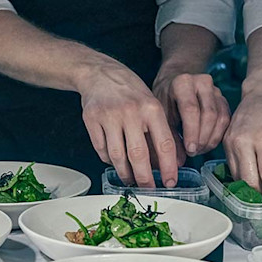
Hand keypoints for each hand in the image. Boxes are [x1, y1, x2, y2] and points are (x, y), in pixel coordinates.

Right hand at [79, 67, 179, 187]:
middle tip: (148, 188)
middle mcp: (130, 112)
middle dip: (145, 178)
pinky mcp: (91, 120)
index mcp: (151, 108)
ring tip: (130, 180)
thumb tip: (170, 163)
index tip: (170, 181)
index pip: (164, 144)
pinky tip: (115, 161)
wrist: (100, 73)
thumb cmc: (130, 91)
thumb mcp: (151, 105)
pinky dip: (109, 160)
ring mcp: (109, 116)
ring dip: (125, 173)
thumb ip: (160, 132)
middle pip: (139, 155)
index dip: (169, 167)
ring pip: (117, 156)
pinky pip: (101, 149)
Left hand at [153, 73, 229, 156]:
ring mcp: (215, 89)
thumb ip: (169, 136)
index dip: (192, 132)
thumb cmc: (166, 99)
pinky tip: (207, 144)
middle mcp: (202, 82)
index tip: (189, 149)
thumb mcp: (162, 115)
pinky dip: (218, 135)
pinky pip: (226, 119)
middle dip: (202, 138)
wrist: (174, 82)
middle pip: (209, 114)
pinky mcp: (223, 99)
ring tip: (199, 150)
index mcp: (182, 83)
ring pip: (221, 117)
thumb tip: (178, 162)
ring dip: (211, 138)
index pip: (191, 109)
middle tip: (193, 152)